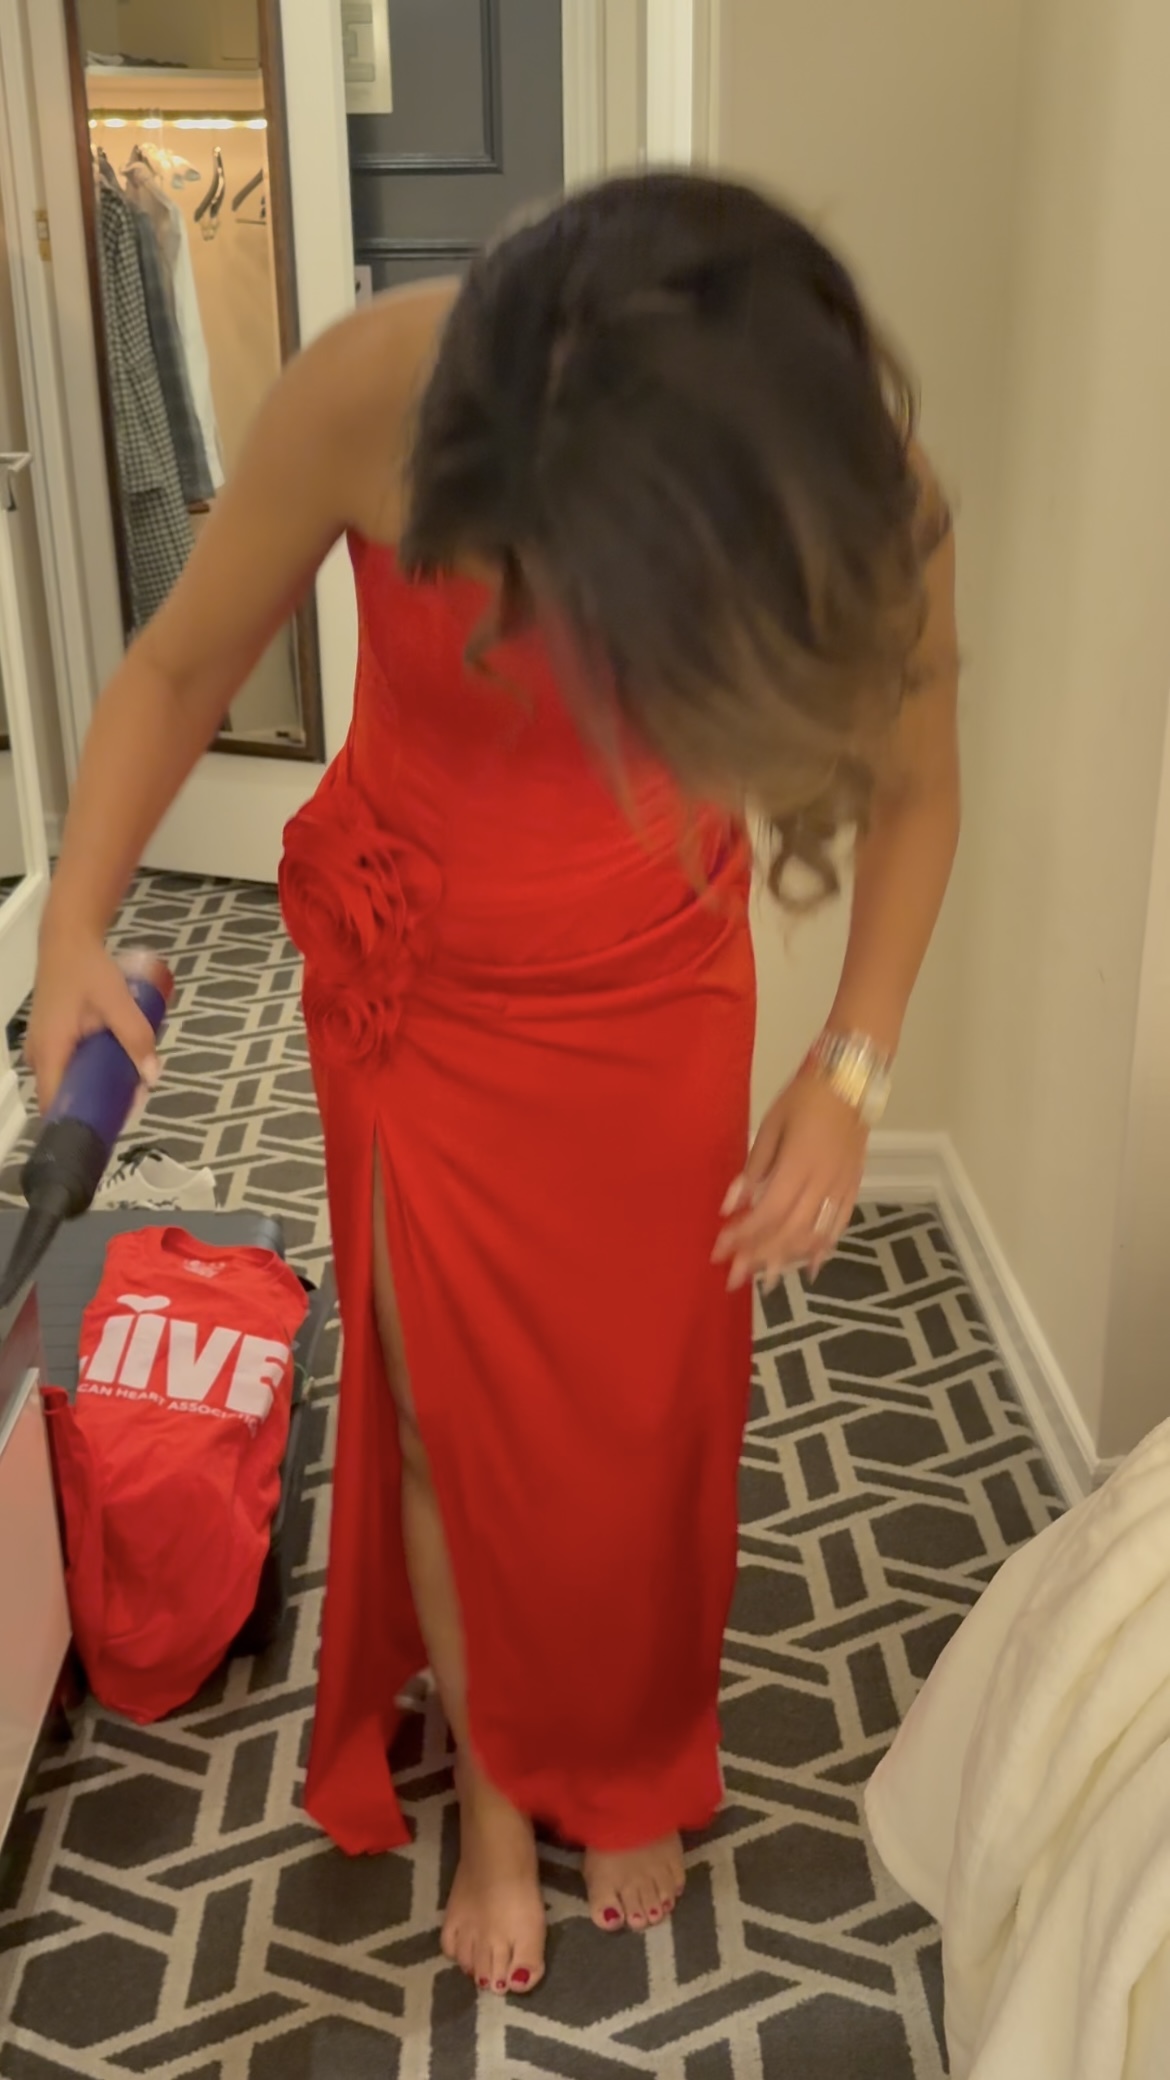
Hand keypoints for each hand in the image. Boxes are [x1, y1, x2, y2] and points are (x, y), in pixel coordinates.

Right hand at [26, 927, 159, 1112]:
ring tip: (131, 1080)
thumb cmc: (87, 969)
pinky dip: (91, 1070)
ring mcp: (42, 1050)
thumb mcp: (117, 1002)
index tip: (111, 1125)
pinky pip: (69, 1067)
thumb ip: (135, 1037)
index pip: (55, 1105)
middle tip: (133, 1098)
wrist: (67, 941)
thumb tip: (151, 1075)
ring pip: (68, 1082)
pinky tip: (116, 1063)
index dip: (81, 1120)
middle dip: (99, 1102)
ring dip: (97, 1085)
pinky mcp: (50, 1042)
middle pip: (65, 1096)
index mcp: (49, 1053)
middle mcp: (39, 1057)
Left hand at [713, 1072, 867, 1291]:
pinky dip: (823, 1248)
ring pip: (815, 1234)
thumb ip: (753, 1167)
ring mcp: (842, 1187)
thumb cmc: (804, 1097)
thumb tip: (731, 1204)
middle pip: (790, 1231)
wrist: (850, 1079)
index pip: (768, 1212)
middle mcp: (823, 1183)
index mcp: (798, 1165)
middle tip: (735, 1278)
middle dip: (760, 1256)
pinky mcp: (854, 1186)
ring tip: (766, 1279)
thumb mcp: (771, 1125)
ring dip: (788, 1258)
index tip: (721, 1250)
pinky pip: (839, 1225)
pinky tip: (810, 1266)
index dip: (744, 1235)